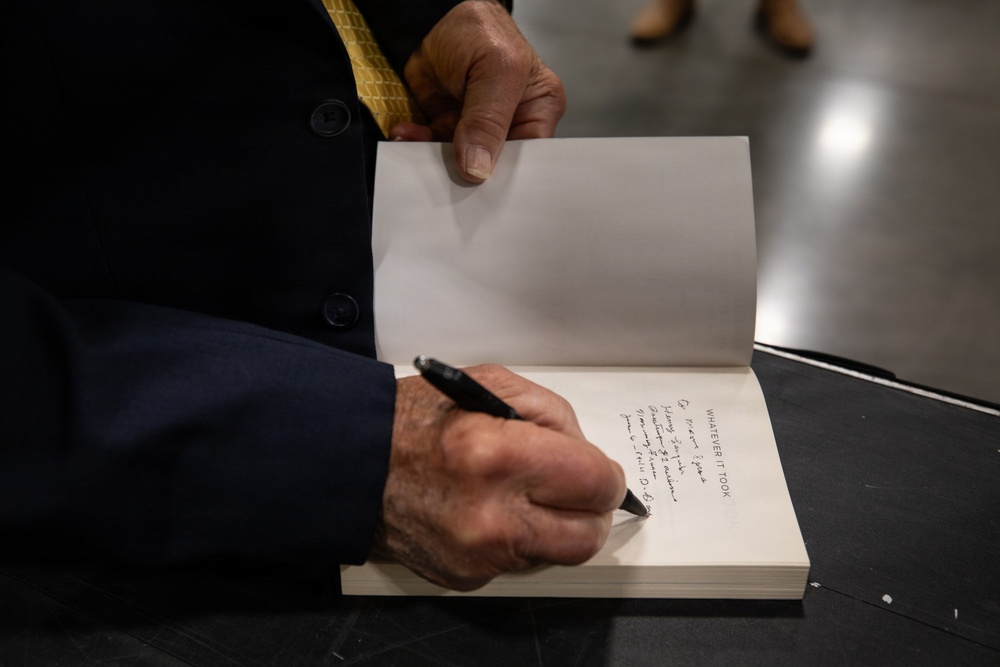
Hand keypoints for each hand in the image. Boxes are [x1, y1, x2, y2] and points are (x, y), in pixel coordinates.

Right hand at [374, 365, 624, 590]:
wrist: (351, 465)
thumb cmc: (412, 423)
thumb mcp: (488, 385)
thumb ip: (551, 415)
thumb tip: (588, 453)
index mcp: (497, 456)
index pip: (594, 483)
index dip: (606, 477)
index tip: (602, 474)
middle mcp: (489, 516)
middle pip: (586, 535)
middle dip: (590, 509)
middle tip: (576, 489)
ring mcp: (477, 556)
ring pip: (557, 554)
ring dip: (553, 525)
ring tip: (523, 493)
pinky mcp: (466, 578)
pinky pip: (519, 563)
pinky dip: (517, 539)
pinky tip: (491, 510)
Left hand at [388, 0, 566, 182]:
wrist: (431, 17)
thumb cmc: (479, 30)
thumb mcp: (496, 70)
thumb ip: (488, 121)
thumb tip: (479, 169)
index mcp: (538, 109)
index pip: (532, 157)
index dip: (510, 175)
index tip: (485, 183)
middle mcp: (511, 123)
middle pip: (497, 166)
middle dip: (471, 172)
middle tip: (451, 176)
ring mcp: (478, 128)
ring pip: (461, 162)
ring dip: (437, 159)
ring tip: (418, 148)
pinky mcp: (448, 127)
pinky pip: (433, 149)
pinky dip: (417, 144)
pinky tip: (407, 133)